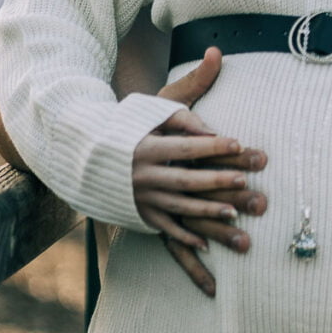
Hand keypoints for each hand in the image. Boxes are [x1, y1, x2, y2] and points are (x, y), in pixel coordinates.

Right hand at [132, 48, 267, 295]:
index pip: (186, 145)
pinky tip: (205, 243)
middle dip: (216, 179)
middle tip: (245, 180)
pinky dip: (183, 237)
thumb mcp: (153, 108)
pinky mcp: (139, 214)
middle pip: (186, 179)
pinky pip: (163, 228)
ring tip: (233, 213)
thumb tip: (215, 89)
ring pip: (178, 207)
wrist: (86, 155)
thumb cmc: (129, 126)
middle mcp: (142, 174)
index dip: (213, 144)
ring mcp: (140, 197)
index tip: (239, 143)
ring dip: (206, 212)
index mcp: (146, 146)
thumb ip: (186, 105)